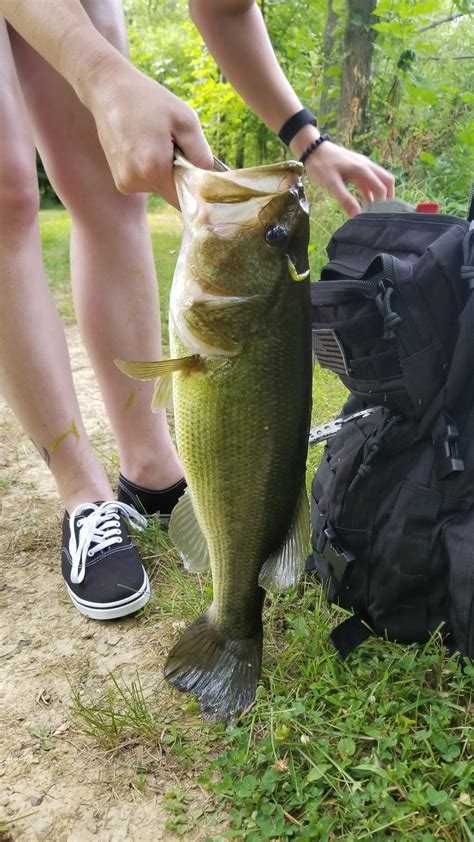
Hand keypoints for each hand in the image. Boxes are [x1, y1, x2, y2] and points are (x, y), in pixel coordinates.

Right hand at [87, 62, 213, 206]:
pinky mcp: (120, 181)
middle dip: (181, 175)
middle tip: (176, 145)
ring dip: (165, 171)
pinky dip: (152, 170)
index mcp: (153, 169)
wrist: (109, 90)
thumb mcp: (184, 119)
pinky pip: (147, 182)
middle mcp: (137, 182)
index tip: (202, 172)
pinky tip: (145, 147)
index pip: (186, 197)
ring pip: (160, 187)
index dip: (198, 188)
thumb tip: (209, 174)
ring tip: (156, 142)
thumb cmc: (149, 100)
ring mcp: (126, 183)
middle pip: (173, 192)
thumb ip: (200, 152)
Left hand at [303, 140, 394, 216]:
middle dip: (387, 197)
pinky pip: (369, 180)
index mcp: (362, 169)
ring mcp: (362, 165)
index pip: (381, 187)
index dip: (382, 203)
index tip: (378, 217)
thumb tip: (357, 215)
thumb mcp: (331, 183)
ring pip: (379, 180)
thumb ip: (344, 199)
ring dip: (379, 194)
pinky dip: (371, 191)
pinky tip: (366, 202)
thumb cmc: (320, 165)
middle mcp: (366, 165)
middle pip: (387, 181)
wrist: (313, 148)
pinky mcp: (357, 167)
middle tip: (383, 214)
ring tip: (375, 211)